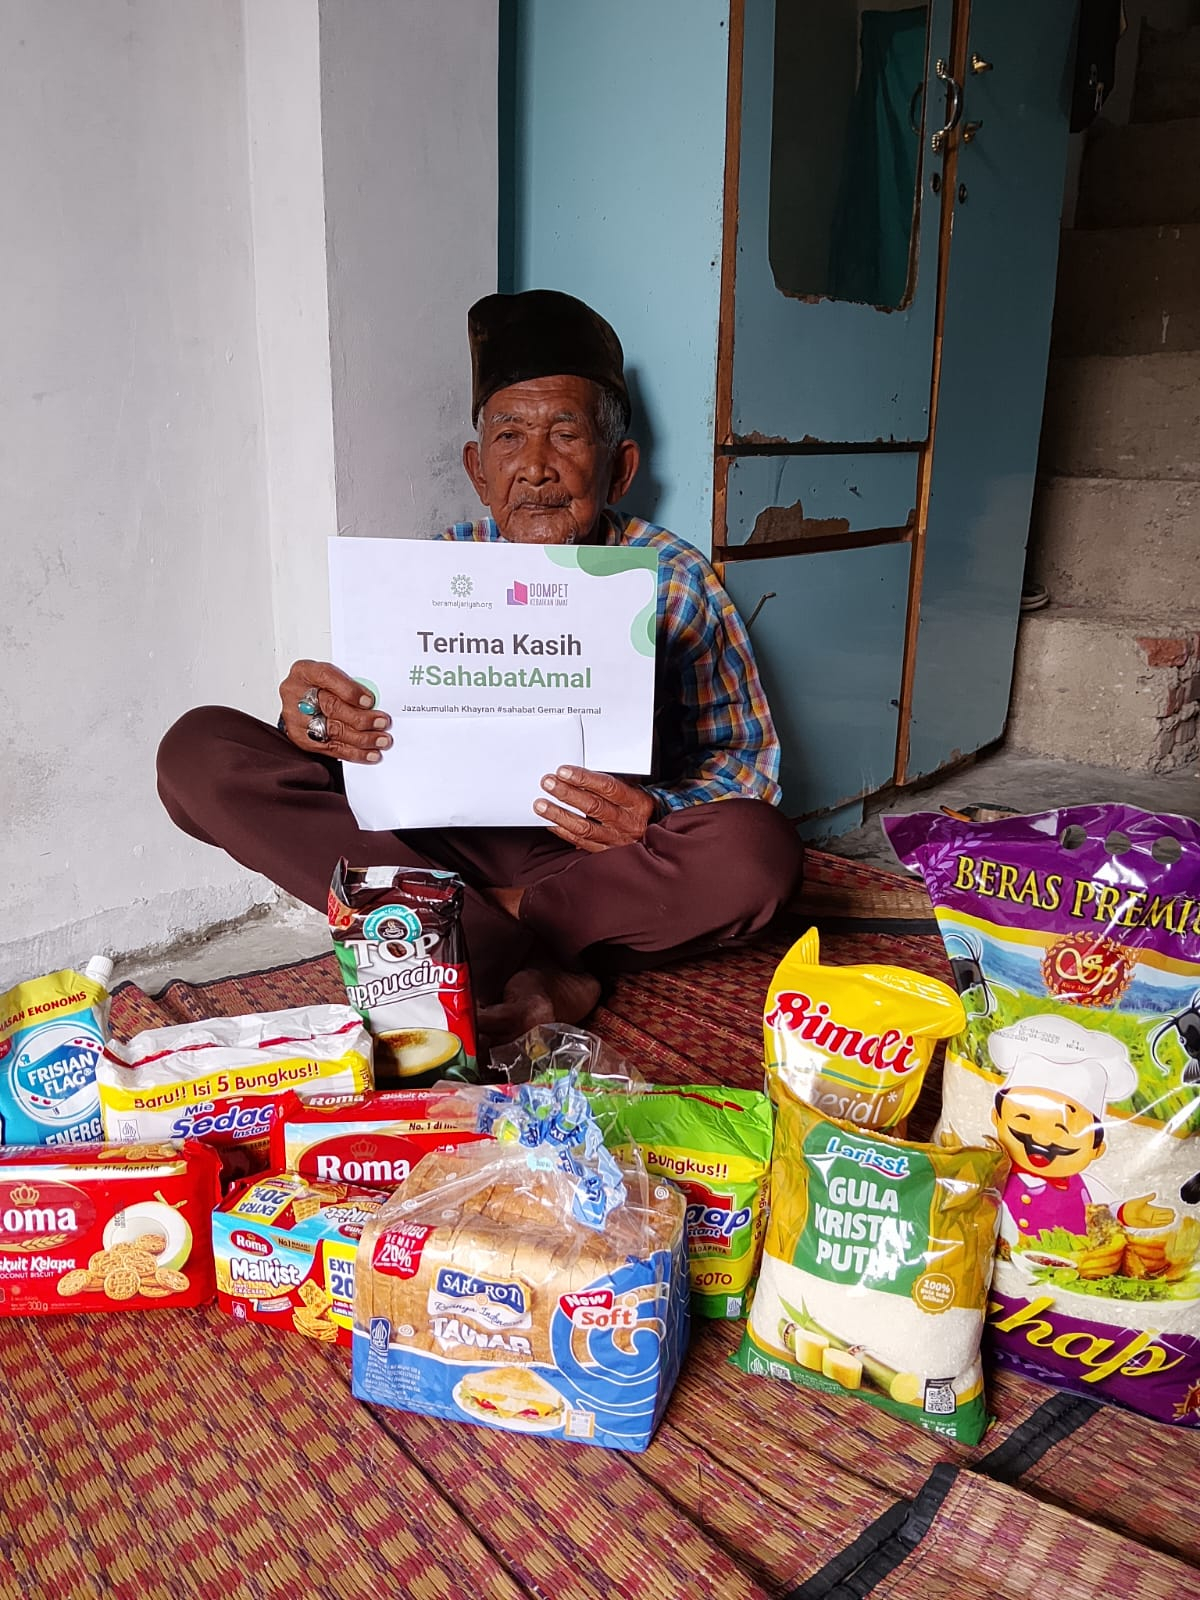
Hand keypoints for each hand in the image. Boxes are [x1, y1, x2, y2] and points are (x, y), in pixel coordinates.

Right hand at [278, 660, 391, 763]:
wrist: (299, 702)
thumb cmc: (320, 687)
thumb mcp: (333, 676)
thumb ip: (350, 685)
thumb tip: (375, 703)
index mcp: (305, 671)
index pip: (326, 677)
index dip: (349, 690)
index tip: (370, 700)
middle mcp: (296, 694)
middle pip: (331, 707)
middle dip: (361, 718)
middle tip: (383, 722)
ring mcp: (296, 718)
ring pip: (333, 731)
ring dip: (362, 738)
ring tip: (382, 740)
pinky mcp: (303, 740)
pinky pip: (332, 748)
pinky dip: (354, 752)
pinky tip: (370, 753)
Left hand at [534, 766, 654, 852]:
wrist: (654, 835)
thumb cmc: (638, 809)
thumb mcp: (635, 792)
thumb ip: (611, 784)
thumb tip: (578, 776)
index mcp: (638, 803)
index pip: (608, 787)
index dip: (584, 778)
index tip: (564, 771)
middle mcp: (628, 823)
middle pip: (594, 807)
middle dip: (567, 794)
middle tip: (548, 783)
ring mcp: (618, 841)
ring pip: (584, 828)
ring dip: (559, 815)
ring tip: (541, 804)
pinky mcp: (607, 854)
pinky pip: (581, 843)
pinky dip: (563, 832)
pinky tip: (550, 822)